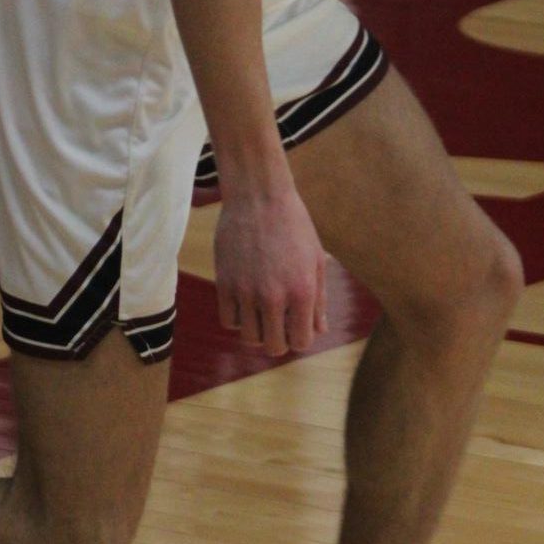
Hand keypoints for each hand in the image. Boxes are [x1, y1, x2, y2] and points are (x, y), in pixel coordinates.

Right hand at [213, 185, 327, 355]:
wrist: (258, 195)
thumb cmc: (293, 224)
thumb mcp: (316, 259)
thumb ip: (318, 299)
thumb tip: (320, 330)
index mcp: (302, 290)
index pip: (301, 342)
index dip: (301, 338)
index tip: (297, 326)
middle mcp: (274, 296)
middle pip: (273, 347)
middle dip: (279, 340)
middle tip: (279, 322)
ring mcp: (246, 291)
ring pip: (249, 338)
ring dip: (257, 331)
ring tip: (262, 312)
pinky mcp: (224, 283)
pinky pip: (229, 321)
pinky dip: (238, 318)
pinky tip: (246, 302)